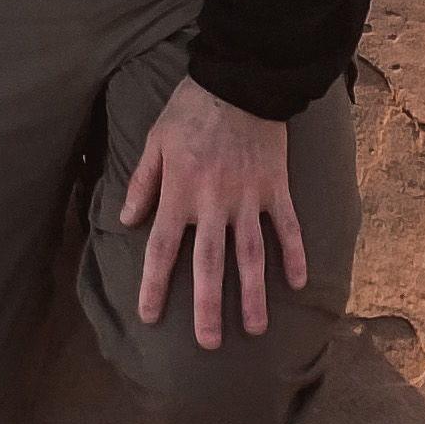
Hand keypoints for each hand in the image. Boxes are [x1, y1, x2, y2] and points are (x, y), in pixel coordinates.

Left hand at [117, 76, 302, 348]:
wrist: (239, 79)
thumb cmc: (191, 109)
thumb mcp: (156, 139)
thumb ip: (143, 182)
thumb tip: (127, 220)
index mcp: (180, 192)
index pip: (161, 248)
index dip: (153, 284)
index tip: (149, 316)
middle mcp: (213, 202)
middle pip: (208, 263)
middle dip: (207, 306)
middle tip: (208, 344)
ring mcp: (248, 197)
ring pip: (250, 255)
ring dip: (252, 293)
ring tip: (254, 329)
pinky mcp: (275, 187)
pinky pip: (287, 227)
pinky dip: (293, 253)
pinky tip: (297, 282)